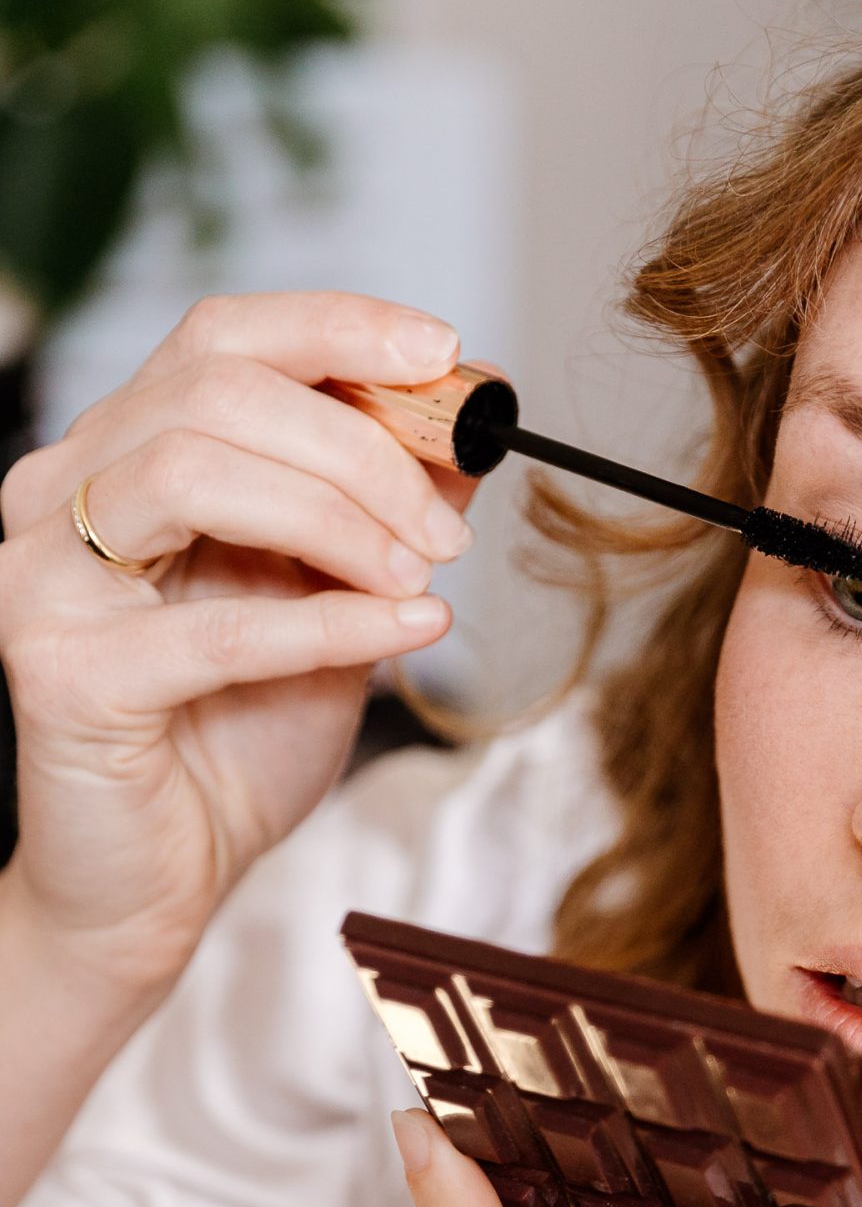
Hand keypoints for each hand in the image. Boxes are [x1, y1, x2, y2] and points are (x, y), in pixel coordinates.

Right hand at [0, 291, 473, 1000]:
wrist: (160, 878)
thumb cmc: (235, 737)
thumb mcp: (335, 603)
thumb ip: (381, 515)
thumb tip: (469, 429)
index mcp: (123, 451)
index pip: (222, 336)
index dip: (337, 328)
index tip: (446, 353)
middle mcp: (65, 491)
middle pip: (218, 392)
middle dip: (362, 449)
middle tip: (449, 531)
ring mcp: (48, 577)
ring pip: (195, 471)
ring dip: (340, 519)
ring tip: (423, 581)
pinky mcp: (63, 671)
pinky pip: (213, 627)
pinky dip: (331, 622)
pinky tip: (412, 632)